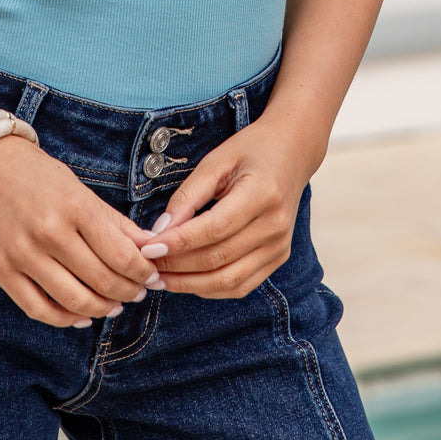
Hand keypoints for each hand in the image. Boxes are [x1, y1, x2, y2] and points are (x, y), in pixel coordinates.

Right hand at [0, 135, 163, 327]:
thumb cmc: (36, 175)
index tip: (152, 276)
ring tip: (114, 305)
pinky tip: (82, 315)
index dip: (144, 273)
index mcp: (74, 206)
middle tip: (138, 292)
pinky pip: (39, 309)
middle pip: (103, 281)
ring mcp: (23, 254)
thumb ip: (115, 223)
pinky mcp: (1, 271)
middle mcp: (49, 232)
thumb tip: (152, 248)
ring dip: (102, 308)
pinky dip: (65, 319)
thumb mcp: (79, 189)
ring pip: (75, 301)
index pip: (122, 255)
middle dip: (129, 292)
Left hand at [142, 121, 311, 298]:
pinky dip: (211, 288)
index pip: (214, 228)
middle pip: (220, 258)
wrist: (292, 152)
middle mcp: (275, 225)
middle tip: (147, 266)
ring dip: (191, 284)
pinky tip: (187, 280)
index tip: (148, 248)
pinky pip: (241, 285)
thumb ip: (188, 196)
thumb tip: (160, 231)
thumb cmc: (251, 151)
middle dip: (178, 267)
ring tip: (161, 278)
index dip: (179, 242)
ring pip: (229, 280)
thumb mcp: (216, 161)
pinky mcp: (278, 258)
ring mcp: (279, 246)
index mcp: (262, 194)